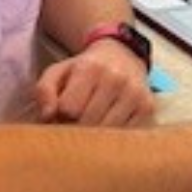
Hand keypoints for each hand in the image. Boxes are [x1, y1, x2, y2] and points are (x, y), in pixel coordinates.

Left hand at [35, 40, 154, 126]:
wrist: (122, 55)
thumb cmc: (84, 69)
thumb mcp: (58, 71)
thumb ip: (44, 91)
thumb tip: (46, 116)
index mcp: (89, 68)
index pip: (69, 108)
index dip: (61, 117)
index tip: (61, 115)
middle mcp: (115, 78)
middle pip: (88, 122)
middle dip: (76, 128)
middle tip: (73, 123)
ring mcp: (134, 93)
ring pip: (108, 132)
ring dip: (95, 136)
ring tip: (89, 124)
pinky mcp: (147, 107)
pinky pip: (125, 134)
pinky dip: (113, 136)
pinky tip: (107, 124)